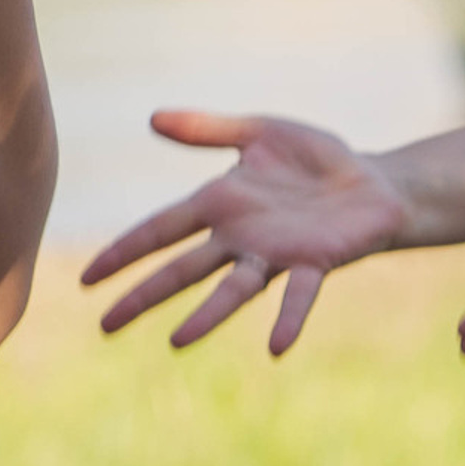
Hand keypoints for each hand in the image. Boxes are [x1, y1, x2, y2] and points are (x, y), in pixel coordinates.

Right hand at [80, 111, 409, 352]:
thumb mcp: (256, 131)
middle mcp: (239, 237)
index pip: (157, 230)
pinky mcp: (316, 262)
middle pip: (180, 269)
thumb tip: (151, 119)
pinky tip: (276, 346)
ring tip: (175, 343)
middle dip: (143, 296)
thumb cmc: (314, 159)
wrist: (377, 182)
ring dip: (205, 317)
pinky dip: (288, 319)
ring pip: (230, 289)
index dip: (123, 252)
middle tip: (106, 327)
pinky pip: (298, 294)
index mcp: (219, 204)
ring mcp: (275, 254)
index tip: (87, 279)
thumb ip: (207, 128)